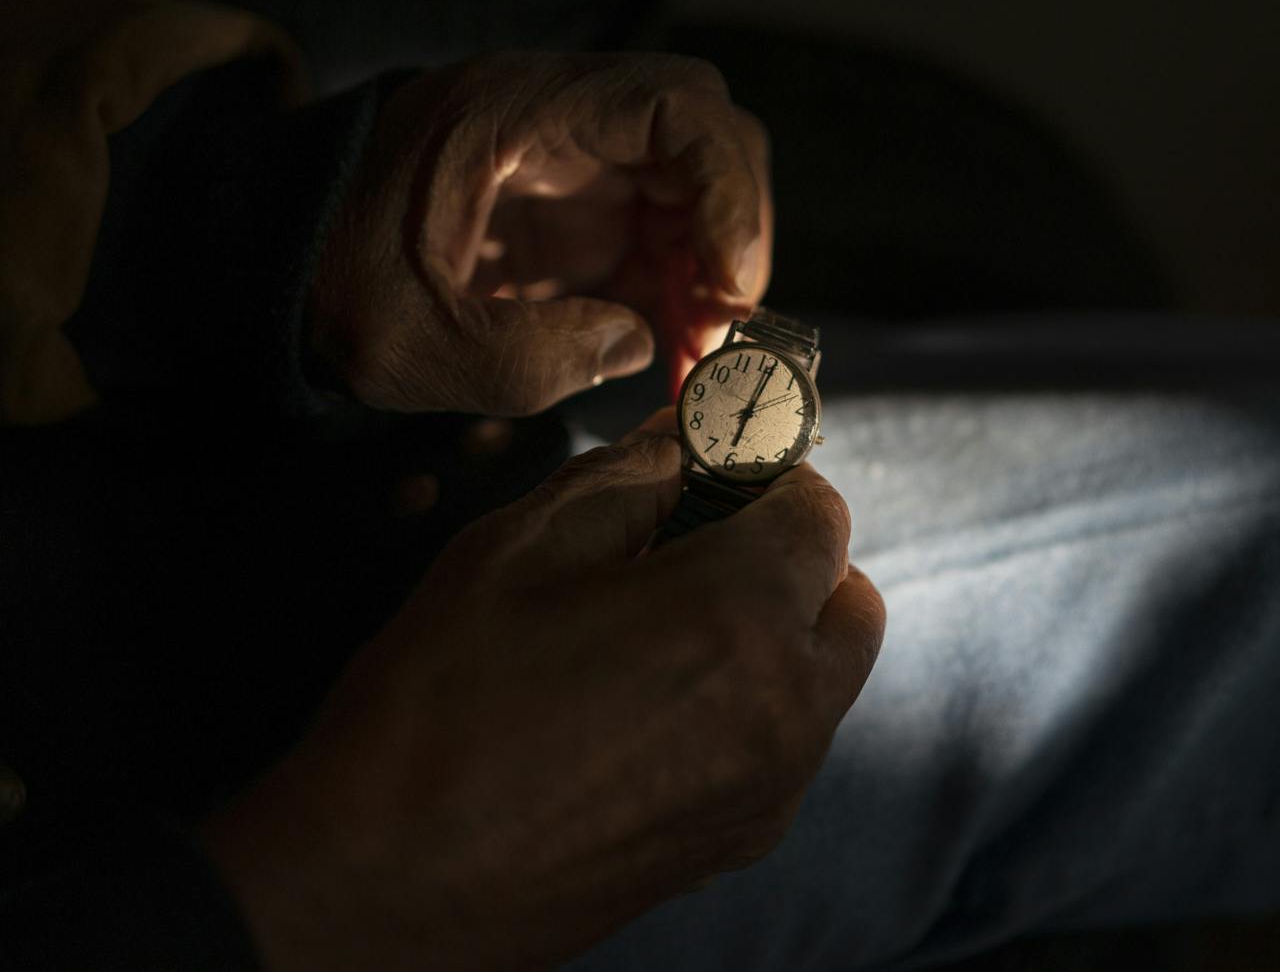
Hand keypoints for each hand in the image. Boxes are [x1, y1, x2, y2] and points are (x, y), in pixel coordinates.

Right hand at [202, 409, 883, 970]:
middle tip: (700, 542)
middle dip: (793, 553)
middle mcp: (785, 708)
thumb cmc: (438, 708)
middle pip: (848, 597)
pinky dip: (761, 700)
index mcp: (737, 616)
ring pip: (829, 676)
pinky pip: (789, 744)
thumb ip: (626, 477)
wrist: (387, 884)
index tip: (716, 469)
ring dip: (782, 628)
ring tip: (671, 623)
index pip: (819, 511)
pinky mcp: (739, 840)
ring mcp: (771, 787)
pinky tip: (658, 701)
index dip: (770, 473)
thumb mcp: (518, 549)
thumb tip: (686, 437)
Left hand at [309, 52, 772, 415]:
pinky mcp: (567, 214)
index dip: (728, 188)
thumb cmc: (323, 288)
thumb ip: (532, 360)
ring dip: (712, 270)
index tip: (730, 283)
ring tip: (701, 360)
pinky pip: (655, 236)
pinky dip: (679, 292)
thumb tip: (642, 345)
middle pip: (702, 136)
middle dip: (732, 230)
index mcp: (513, 114)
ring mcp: (567, 165)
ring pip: (691, 190)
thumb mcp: (412, 343)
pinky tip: (672, 354)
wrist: (269, 272)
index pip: (673, 105)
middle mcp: (556, 123)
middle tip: (723, 328)